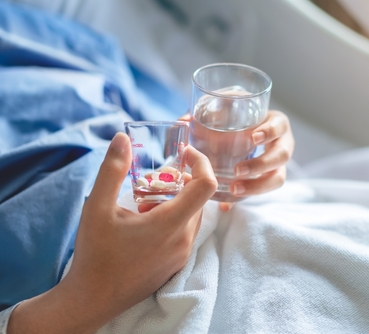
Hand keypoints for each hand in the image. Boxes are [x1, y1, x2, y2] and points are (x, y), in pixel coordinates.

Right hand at [8, 133, 216, 333]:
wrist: (92, 299)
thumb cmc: (95, 253)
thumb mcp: (97, 207)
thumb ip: (112, 170)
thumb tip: (122, 138)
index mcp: (171, 223)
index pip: (207, 185)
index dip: (201, 162)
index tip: (184, 153)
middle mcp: (184, 239)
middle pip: (199, 198)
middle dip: (182, 181)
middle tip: (154, 179)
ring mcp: (182, 254)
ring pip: (193, 215)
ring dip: (178, 200)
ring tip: (146, 202)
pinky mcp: (176, 264)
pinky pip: (186, 232)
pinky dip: (175, 217)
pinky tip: (146, 221)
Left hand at [180, 110, 293, 211]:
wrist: (241, 130)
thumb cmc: (236, 117)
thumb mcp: (226, 109)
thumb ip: (206, 112)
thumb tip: (184, 120)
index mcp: (276, 123)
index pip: (280, 126)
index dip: (270, 132)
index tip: (253, 138)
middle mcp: (282, 143)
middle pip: (281, 156)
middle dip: (261, 165)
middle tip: (238, 170)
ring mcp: (278, 163)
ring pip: (277, 178)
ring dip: (257, 186)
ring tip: (234, 190)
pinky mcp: (268, 178)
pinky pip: (262, 191)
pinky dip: (245, 197)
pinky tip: (227, 204)